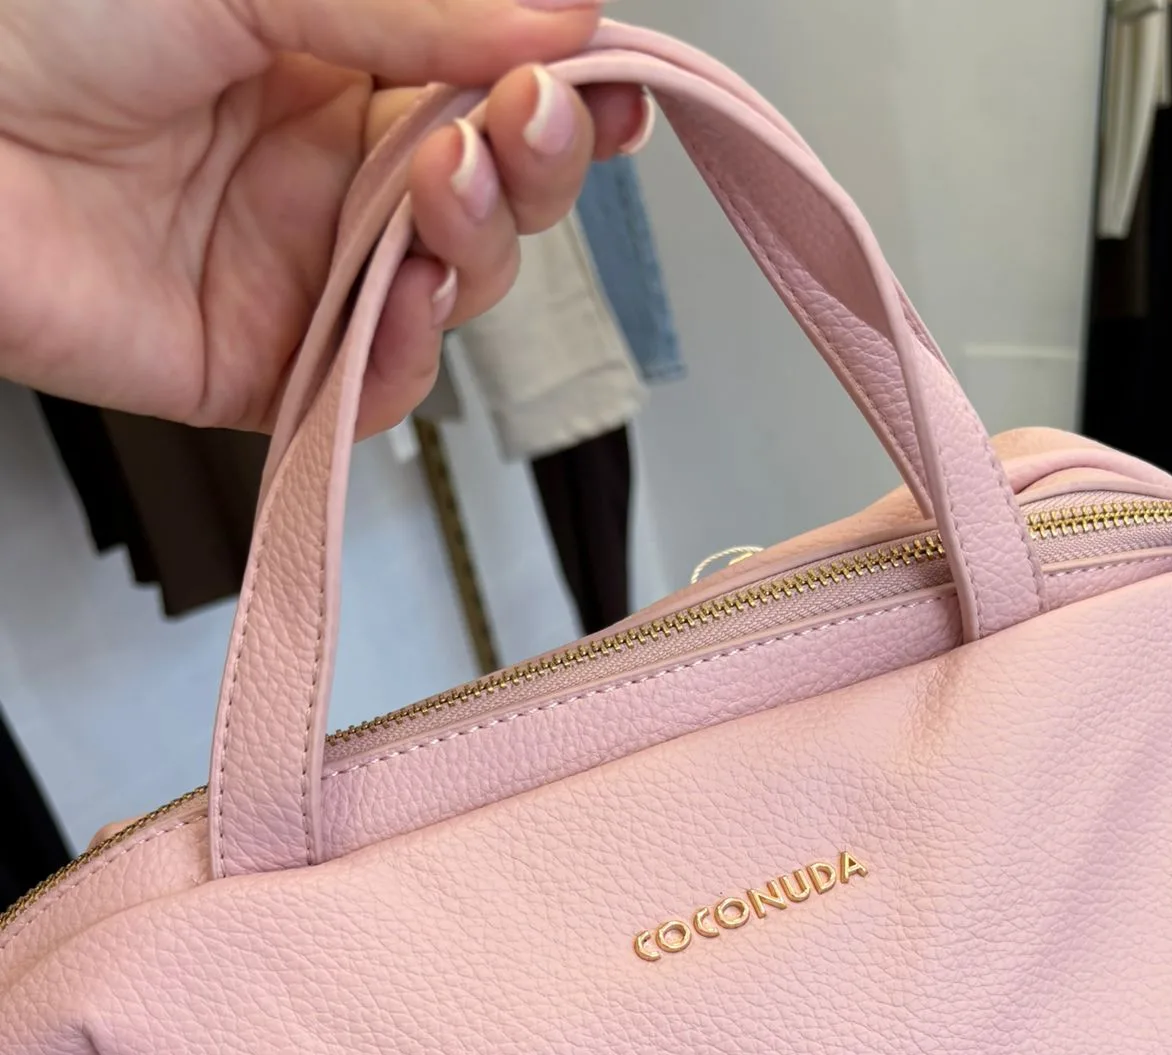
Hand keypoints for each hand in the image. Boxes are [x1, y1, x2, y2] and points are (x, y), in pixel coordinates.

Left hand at [0, 0, 644, 434]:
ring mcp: (299, 266)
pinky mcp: (260, 362)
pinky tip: (402, 291)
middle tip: (523, 127)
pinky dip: (410, 351)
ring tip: (441, 188)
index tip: (603, 87)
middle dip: (533, 167)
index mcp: (331, 53)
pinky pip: (374, 387)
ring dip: (477, 244)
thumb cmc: (35, 18)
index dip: (563, 96)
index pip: (492, 87)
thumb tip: (565, 18)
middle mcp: (325, 162)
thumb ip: (417, 6)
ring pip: (454, 288)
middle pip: (497, 194)